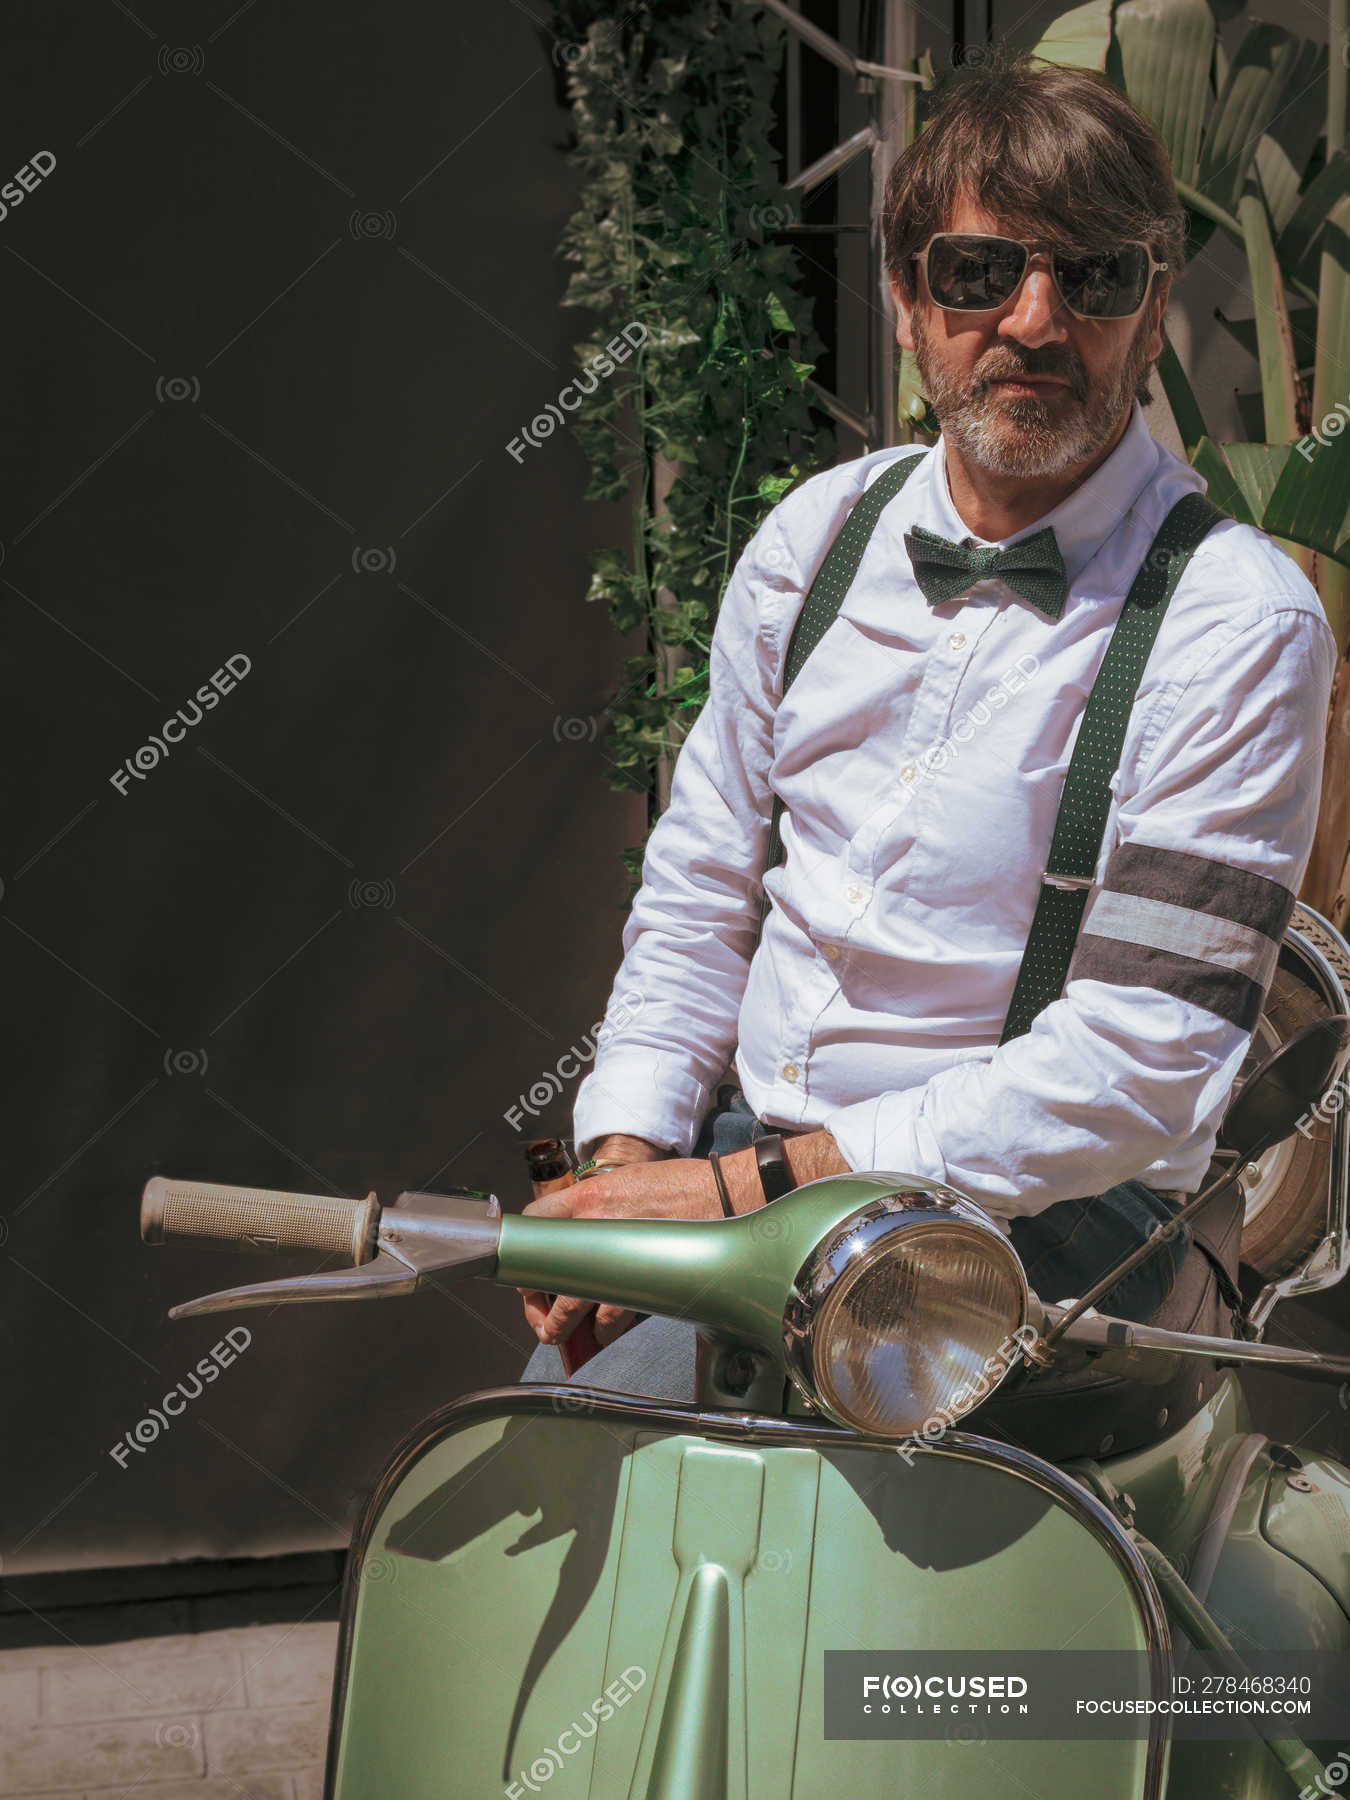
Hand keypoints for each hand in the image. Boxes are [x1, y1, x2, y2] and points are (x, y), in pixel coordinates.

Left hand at [521, 1155, 727, 1346]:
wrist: (729, 1192)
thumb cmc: (684, 1185)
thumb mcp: (629, 1180)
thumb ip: (600, 1206)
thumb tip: (579, 1233)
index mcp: (588, 1195)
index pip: (535, 1222)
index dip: (525, 1250)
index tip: (530, 1268)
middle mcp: (596, 1221)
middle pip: (547, 1270)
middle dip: (538, 1303)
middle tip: (542, 1319)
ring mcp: (619, 1251)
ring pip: (574, 1301)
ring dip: (565, 1325)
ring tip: (562, 1335)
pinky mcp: (645, 1276)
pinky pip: (612, 1312)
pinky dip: (606, 1327)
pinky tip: (605, 1331)